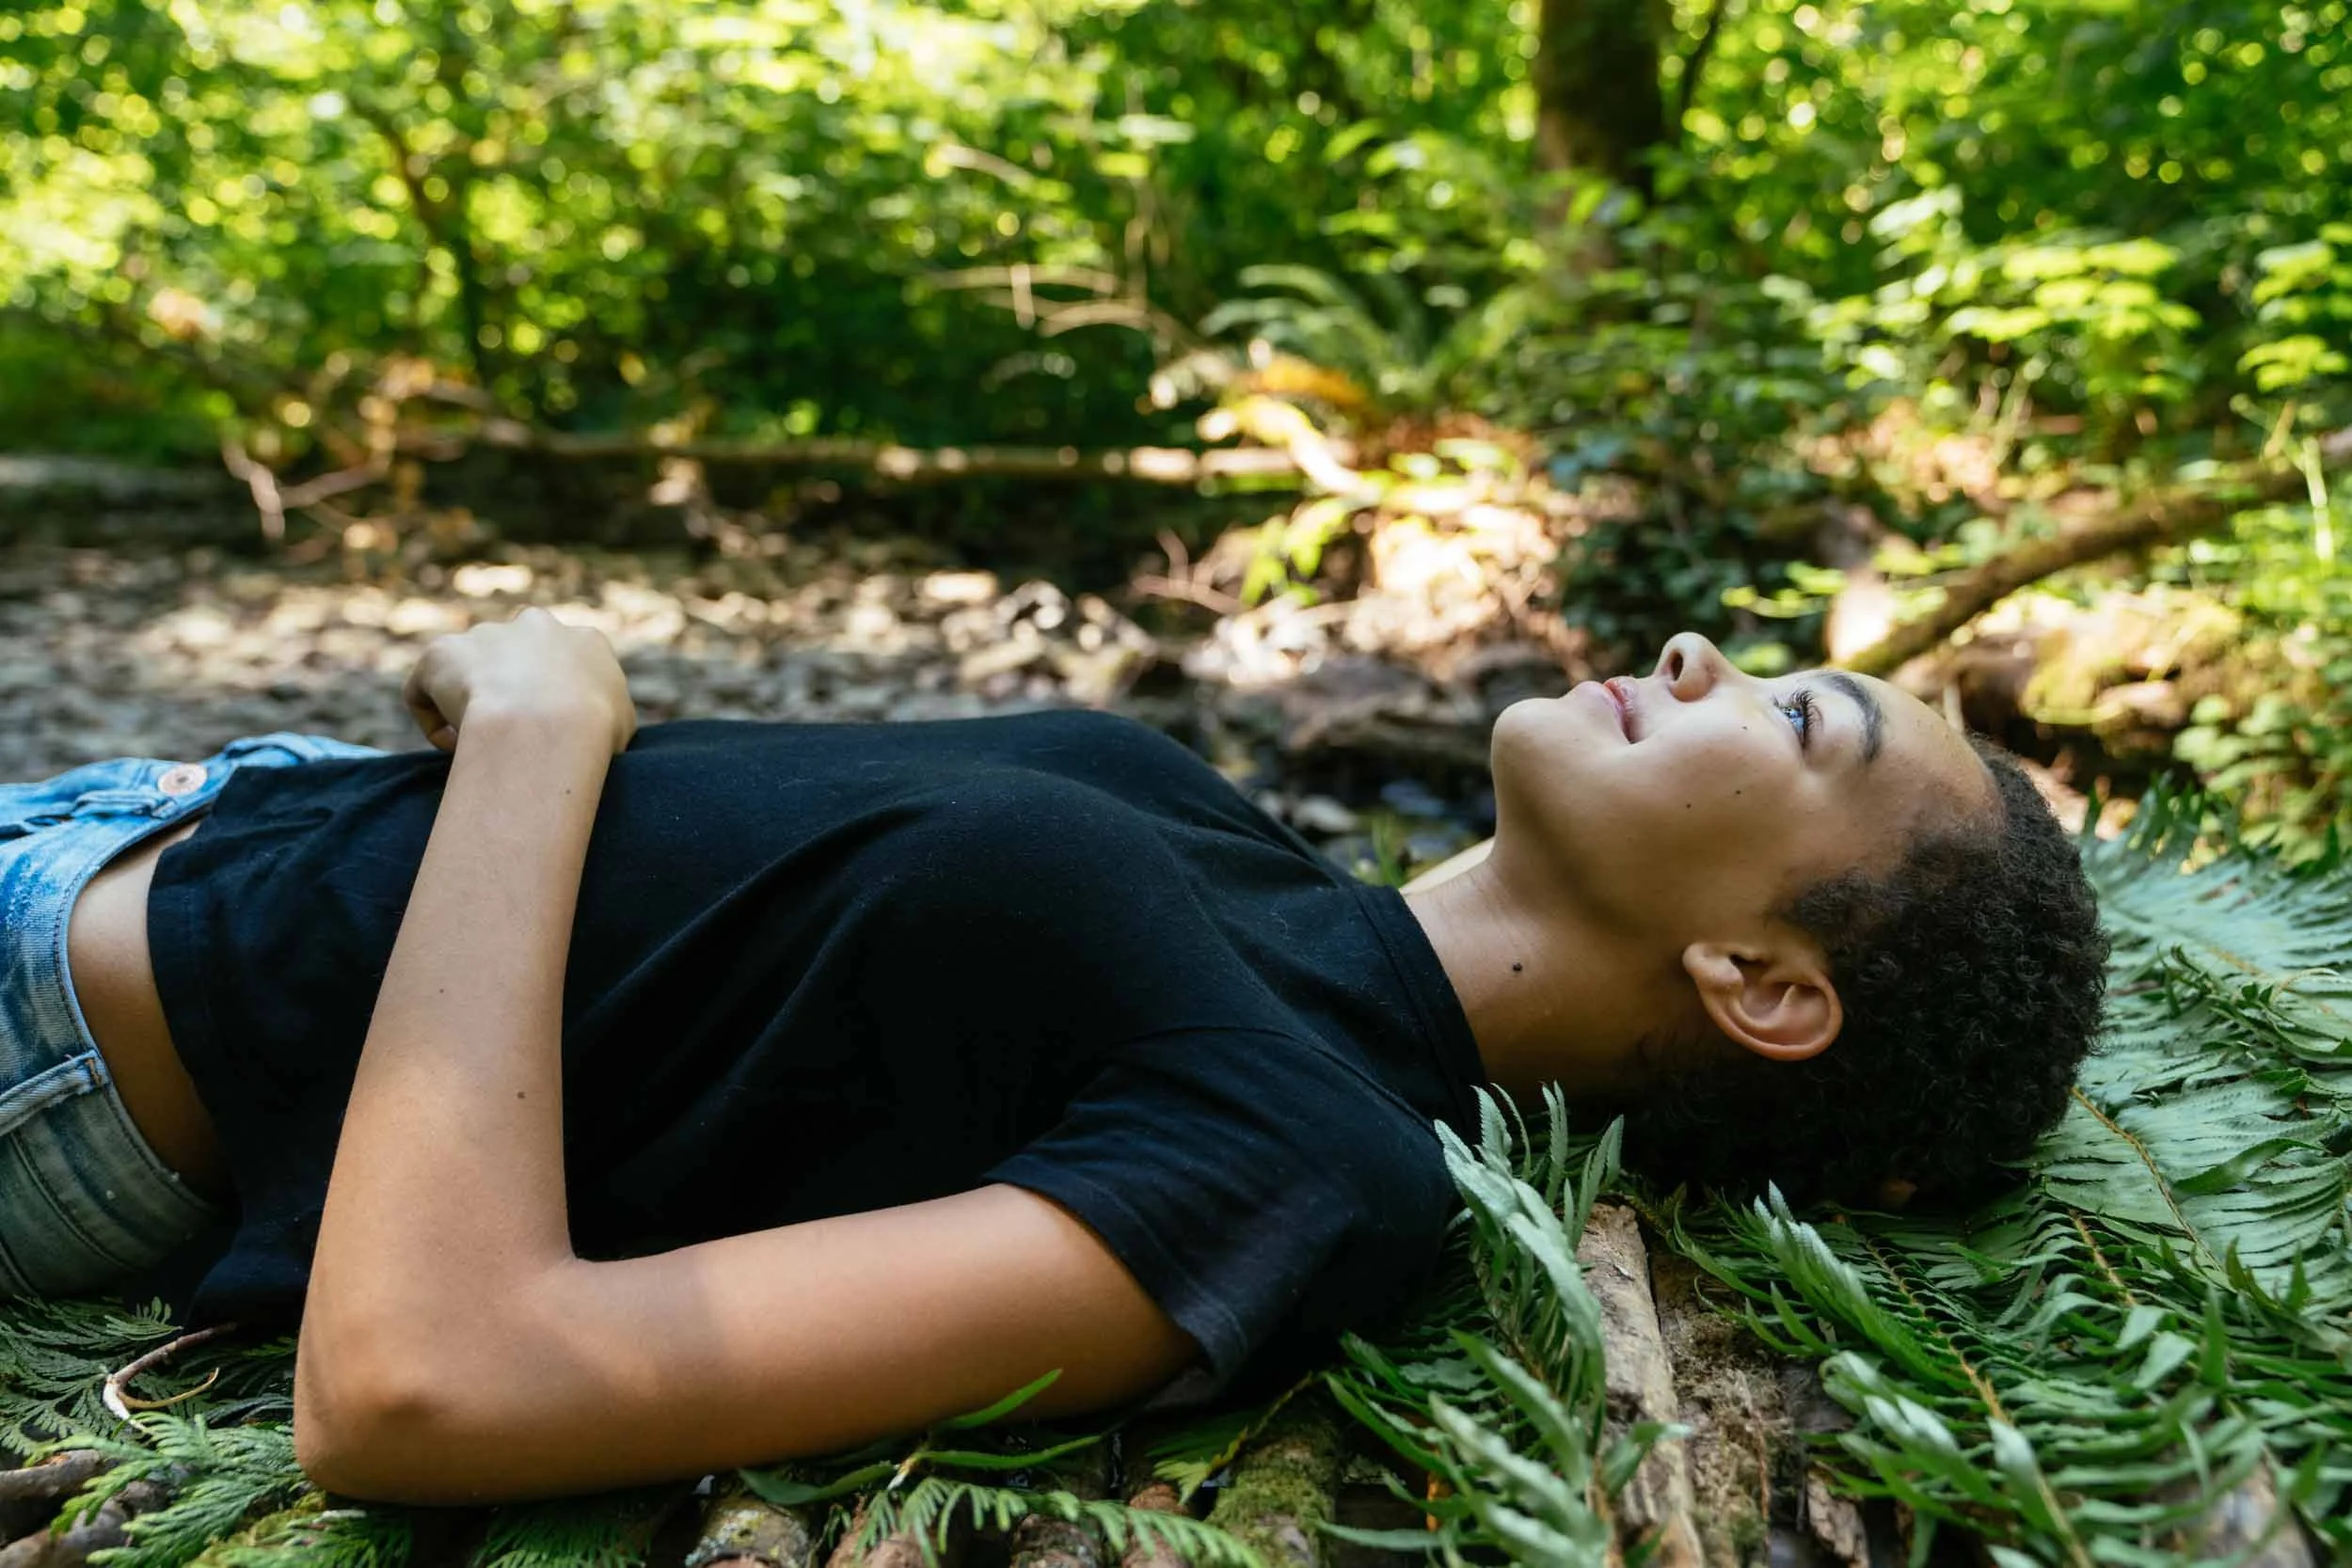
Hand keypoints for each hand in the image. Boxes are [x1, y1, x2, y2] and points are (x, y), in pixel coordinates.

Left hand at [400, 607, 636, 756]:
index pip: (567, 663)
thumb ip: (608, 713)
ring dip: (469, 703)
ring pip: (470, 670)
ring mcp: (486, 634)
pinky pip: (427, 689)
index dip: (554, 700)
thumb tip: (597, 727)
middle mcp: (536, 625)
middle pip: (516, 653)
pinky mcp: (442, 652)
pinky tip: (450, 745)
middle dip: (510, 687)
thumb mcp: (624, 723)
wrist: (548, 724)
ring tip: (477, 746)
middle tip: (511, 731)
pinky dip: (432, 717)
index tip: (549, 732)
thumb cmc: (594, 732)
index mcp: (584, 640)